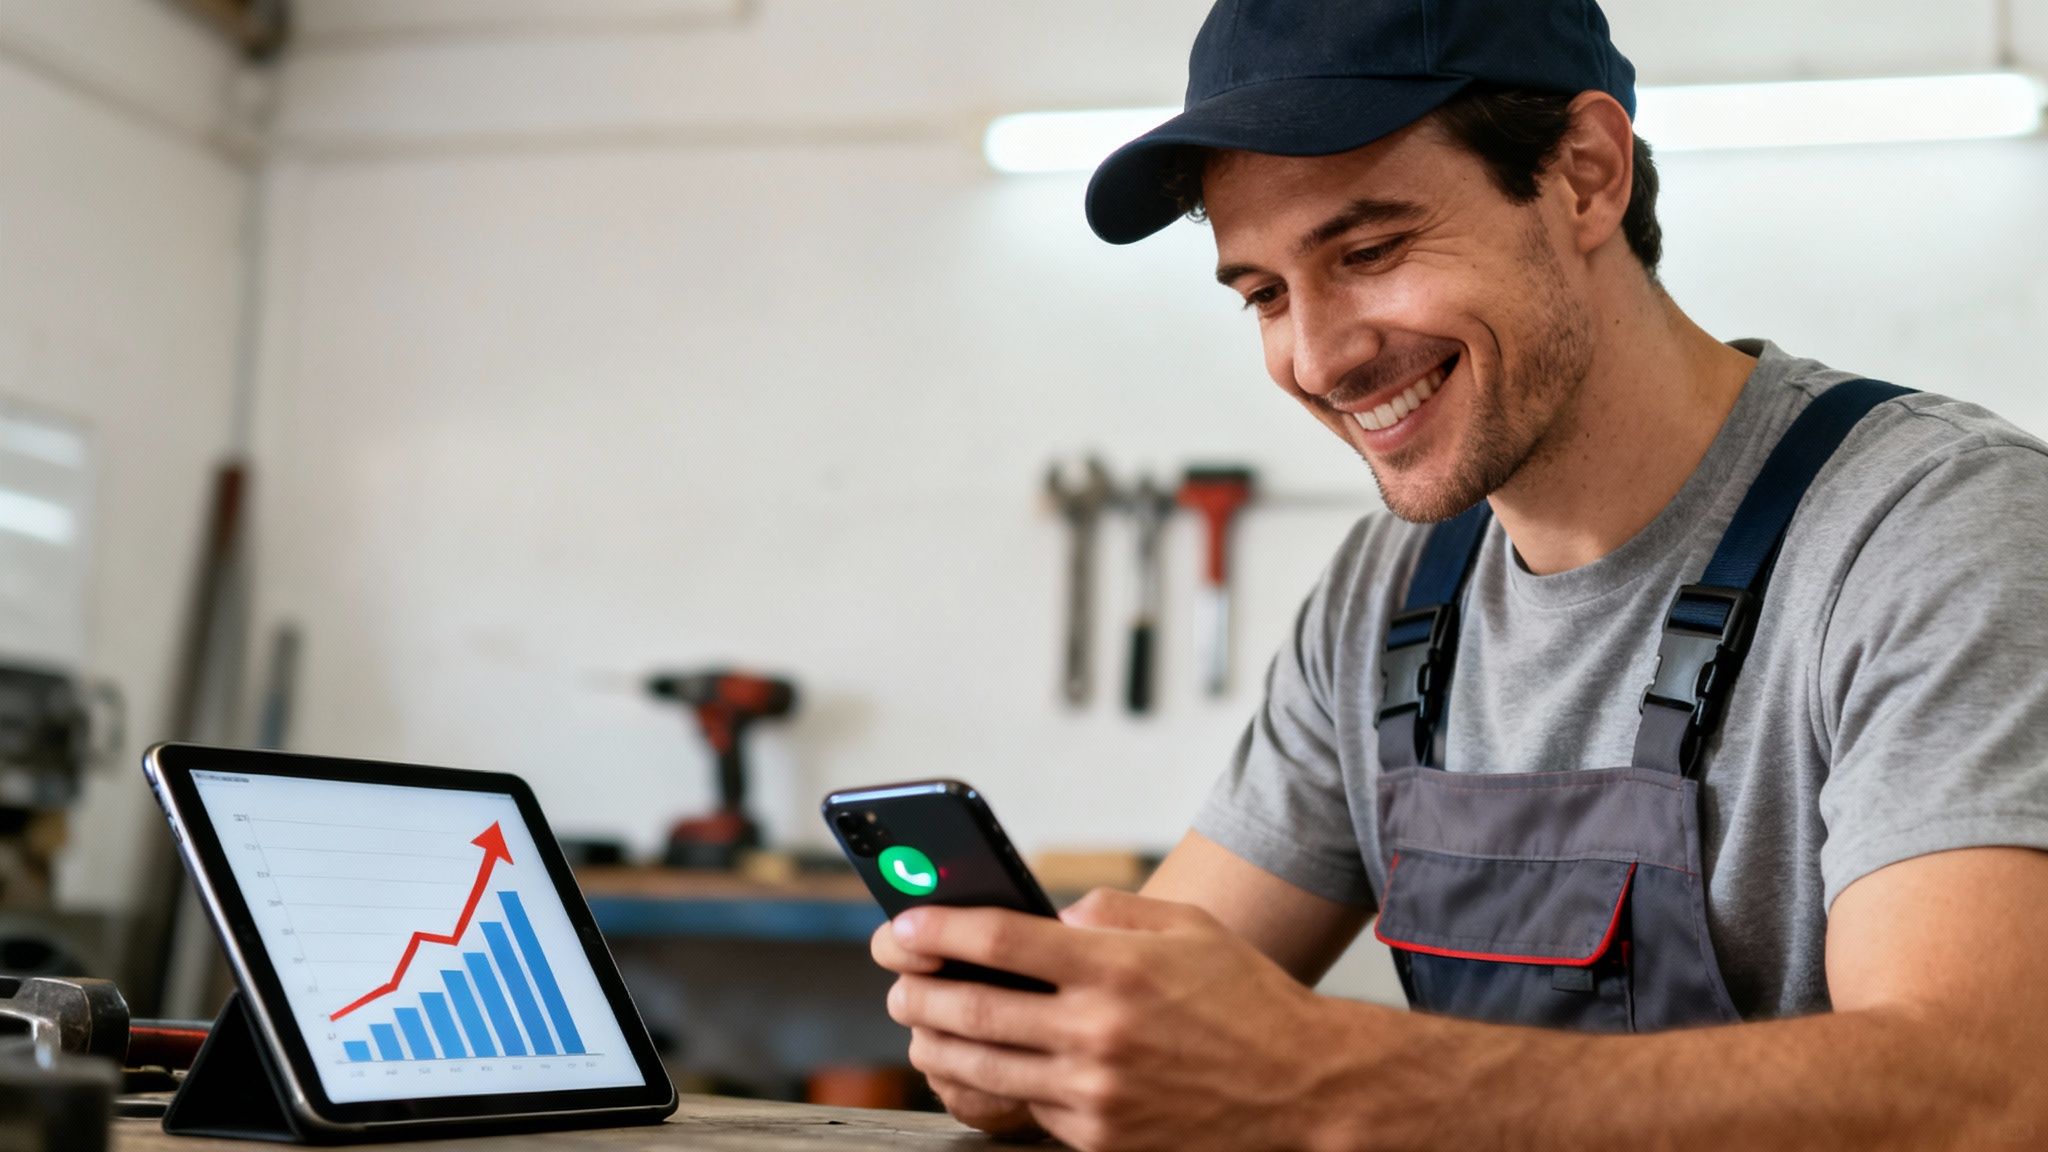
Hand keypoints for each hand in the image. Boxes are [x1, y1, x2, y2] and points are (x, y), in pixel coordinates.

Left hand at [874, 889, 1339, 1151]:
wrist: (1304, 1089)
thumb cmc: (1247, 1000)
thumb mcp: (1188, 928)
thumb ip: (1113, 912)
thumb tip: (1052, 920)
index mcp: (1115, 967)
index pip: (1001, 940)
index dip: (938, 929)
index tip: (901, 925)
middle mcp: (1098, 1030)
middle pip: (972, 1008)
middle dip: (917, 991)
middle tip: (895, 982)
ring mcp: (1095, 1092)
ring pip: (983, 1067)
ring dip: (937, 1043)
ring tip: (922, 1026)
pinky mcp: (1100, 1139)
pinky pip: (1027, 1109)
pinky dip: (998, 1086)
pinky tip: (987, 1067)